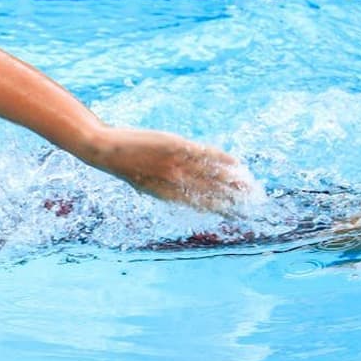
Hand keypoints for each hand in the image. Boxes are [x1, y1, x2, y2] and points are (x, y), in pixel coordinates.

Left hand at [91, 127, 258, 215]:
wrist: (106, 151)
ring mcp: (176, 164)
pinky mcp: (176, 146)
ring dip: (234, 181)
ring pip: (213, 175)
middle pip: (212, 193)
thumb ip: (166, 190)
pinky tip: (236, 164)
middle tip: (254, 202)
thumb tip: (183, 194)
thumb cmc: (125, 168)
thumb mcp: (146, 184)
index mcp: (168, 196)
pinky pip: (204, 154)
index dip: (222, 210)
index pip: (202, 206)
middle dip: (234, 198)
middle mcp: (175, 182)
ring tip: (251, 186)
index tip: (238, 214)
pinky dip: (222, 159)